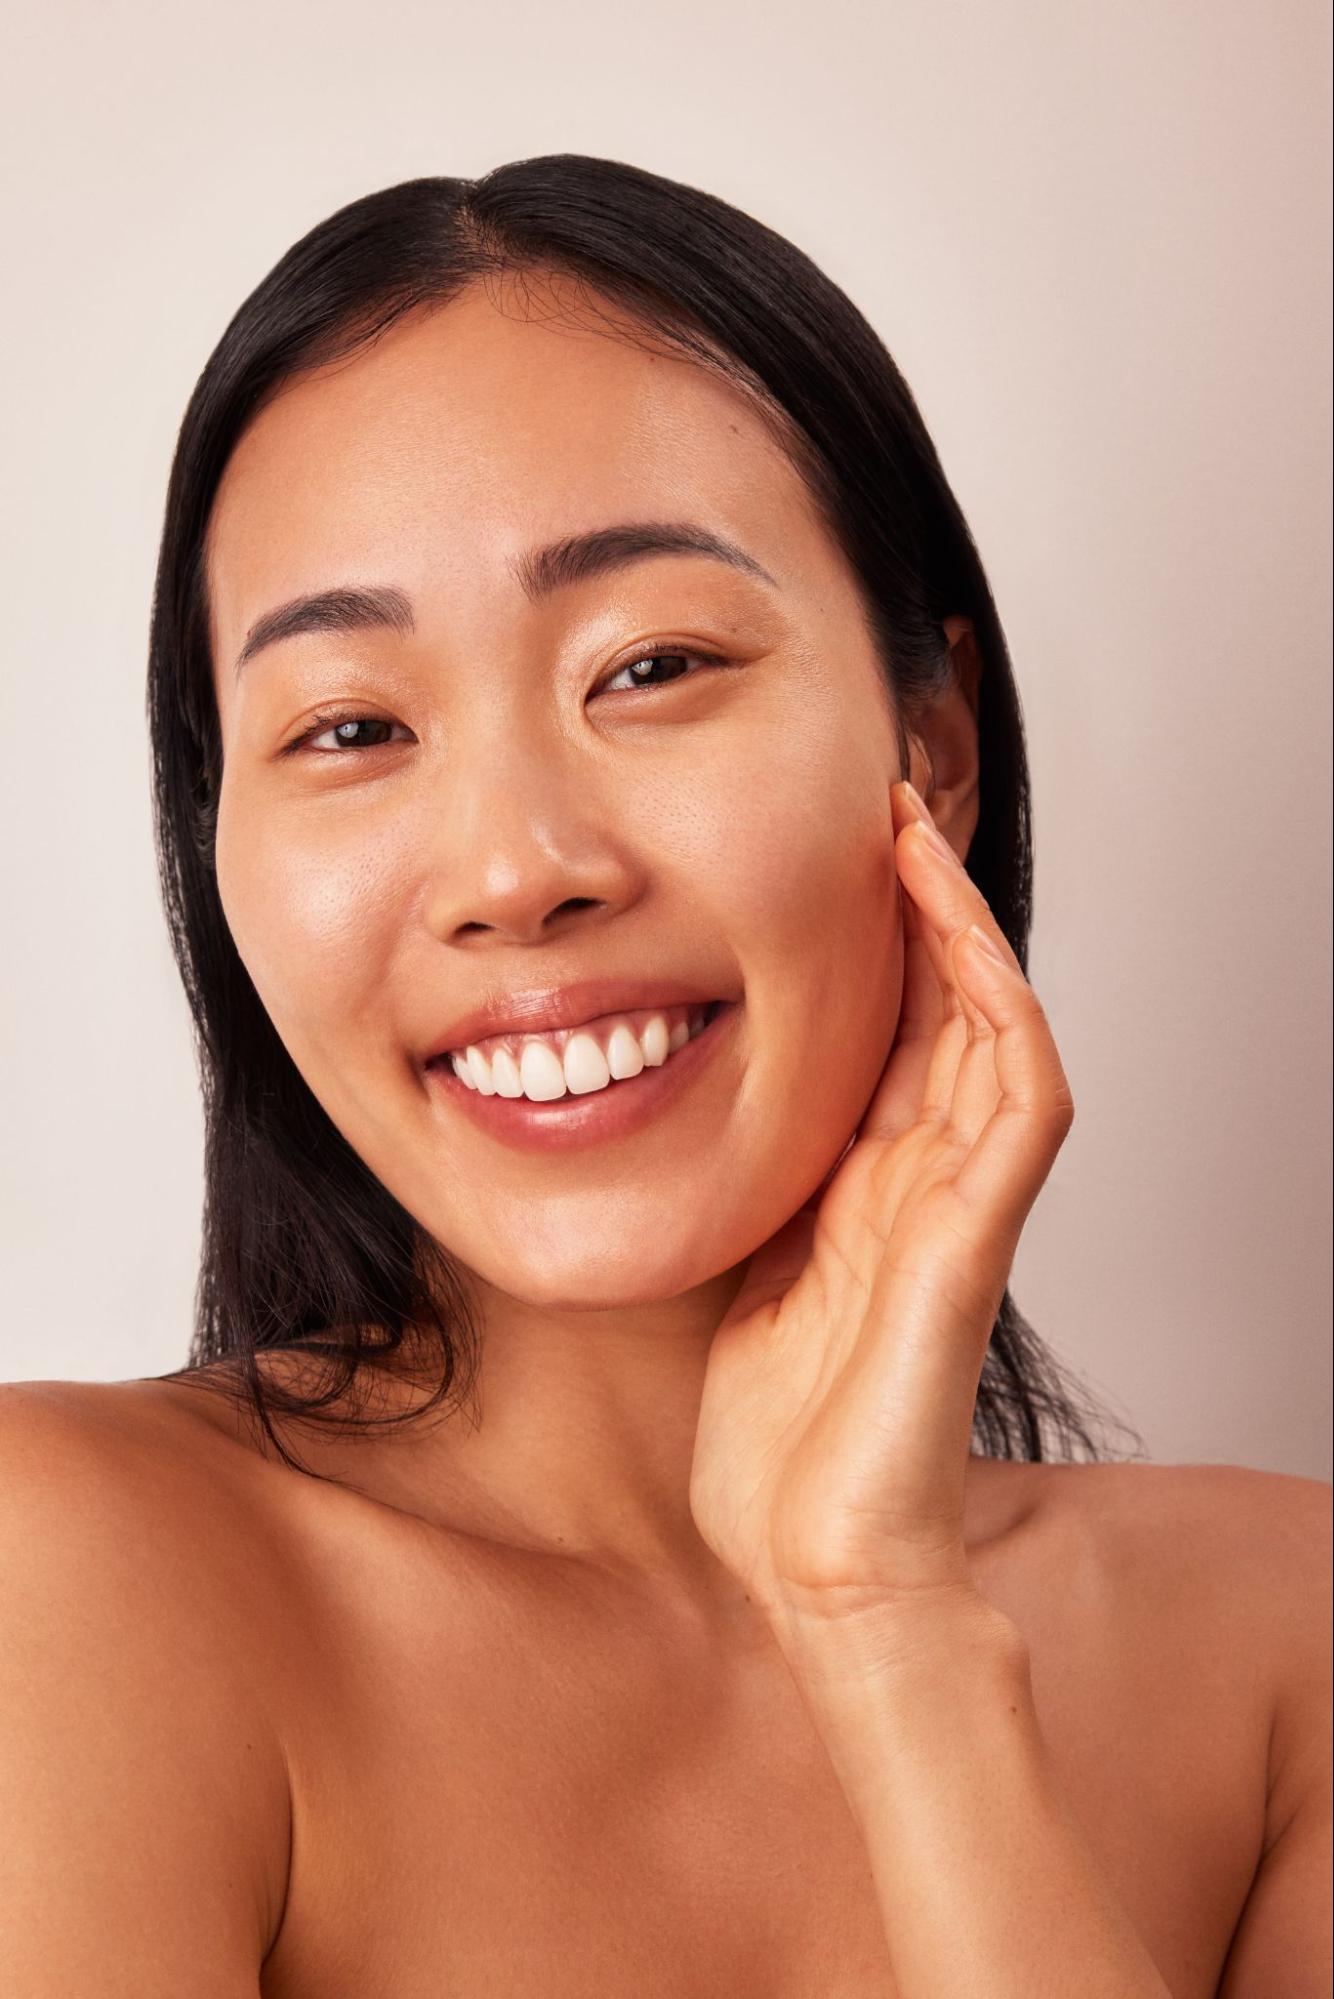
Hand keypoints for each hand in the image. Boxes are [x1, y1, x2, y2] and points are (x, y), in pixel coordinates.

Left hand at [689, 780, 1075, 1634]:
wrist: (816, 1564)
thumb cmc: (778, 1448)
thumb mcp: (742, 1282)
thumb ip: (758, 1200)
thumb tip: (701, 1122)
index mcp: (866, 1190)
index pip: (890, 1034)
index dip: (873, 942)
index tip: (831, 853)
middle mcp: (923, 1184)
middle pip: (947, 1011)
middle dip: (922, 906)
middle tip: (883, 803)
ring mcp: (958, 1209)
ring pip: (995, 1034)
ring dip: (964, 930)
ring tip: (917, 836)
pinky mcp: (973, 1242)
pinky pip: (1022, 1106)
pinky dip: (1003, 1018)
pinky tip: (968, 946)